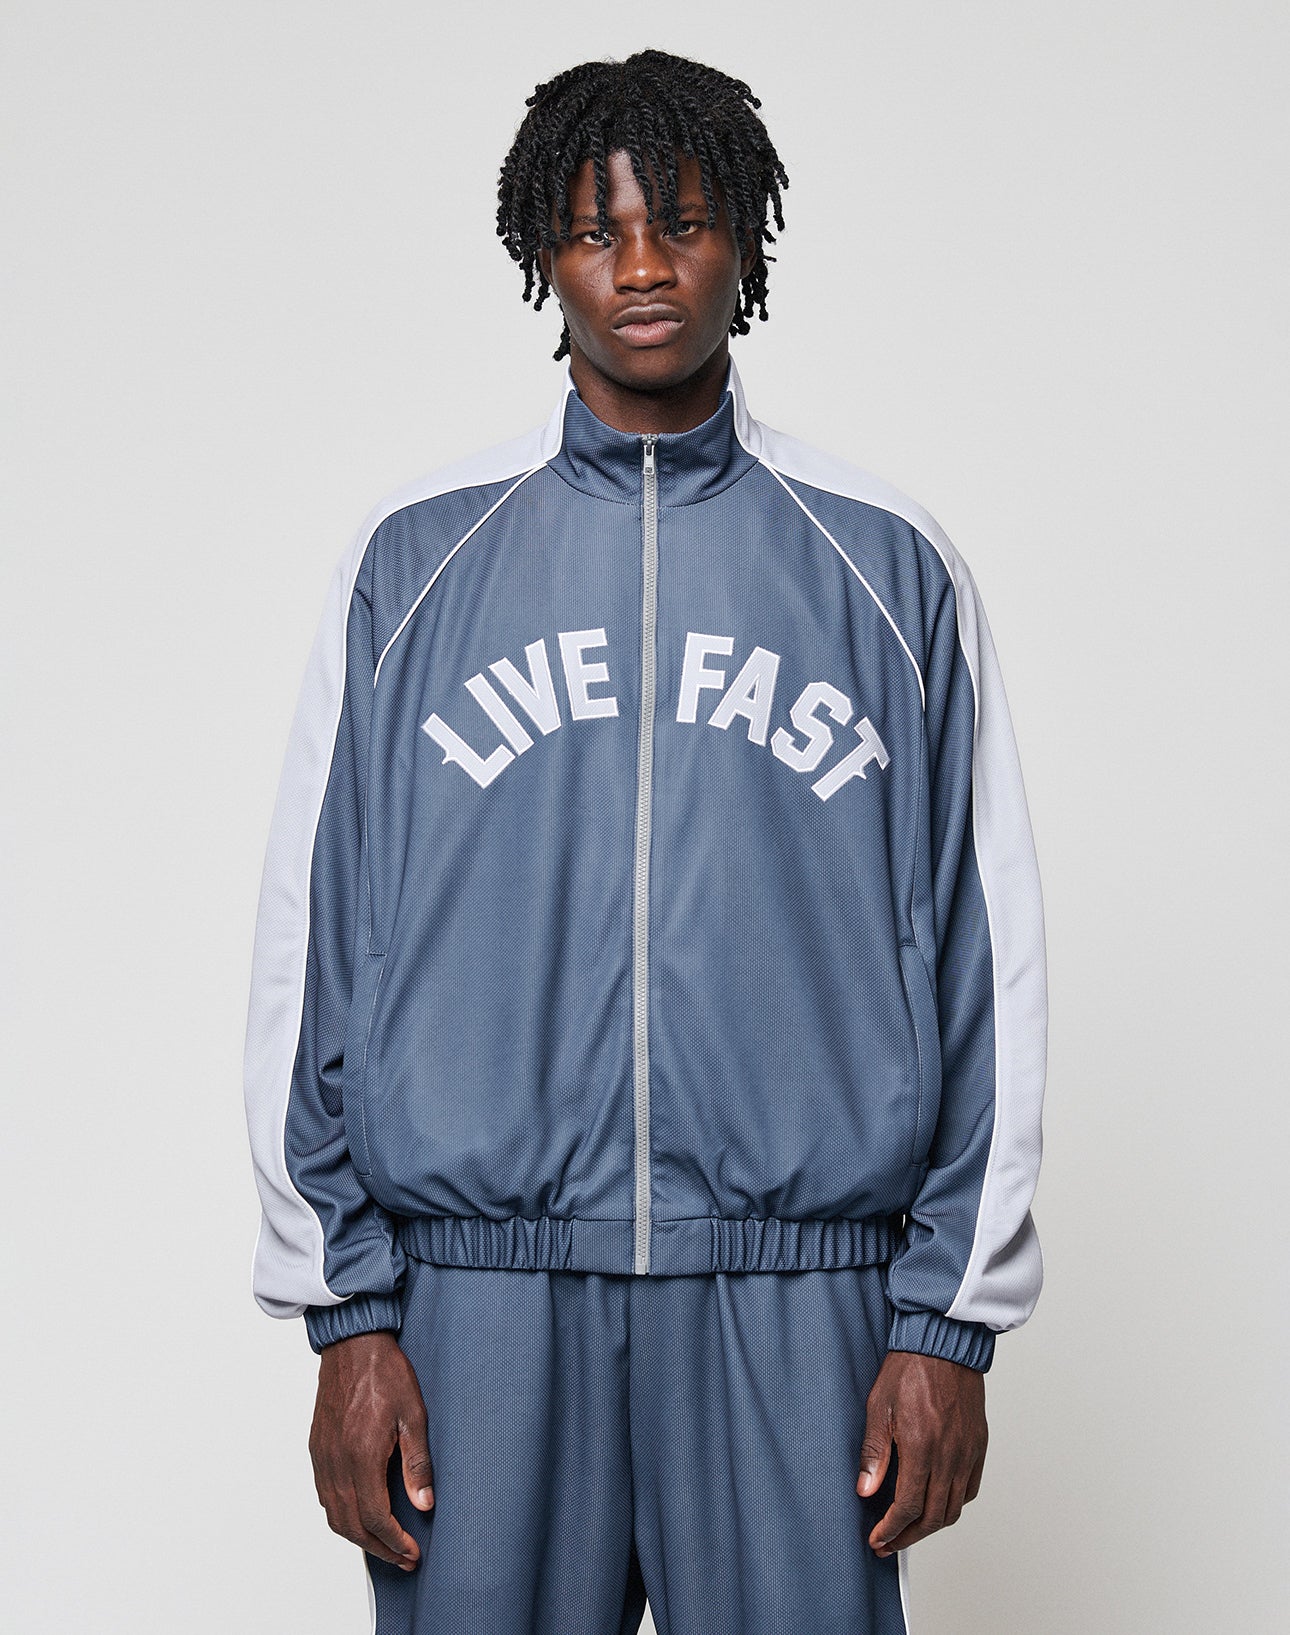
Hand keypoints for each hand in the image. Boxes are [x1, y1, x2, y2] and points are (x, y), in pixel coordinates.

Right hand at [308, 1330, 433, 1570]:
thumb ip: (417, 1462)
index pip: (375, 1517)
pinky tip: (360, 1515)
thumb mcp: (414, 1414)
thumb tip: (424, 1504)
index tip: (412, 1554)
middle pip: (351, 1525)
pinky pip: (324, 1495)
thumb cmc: (385, 1372)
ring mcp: (323, 1456)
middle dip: (378, 1549)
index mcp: (361, 1456)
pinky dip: (341, 1515)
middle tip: (402, 1559)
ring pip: (334, 1515)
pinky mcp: (317, 1448)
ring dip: (358, 1537)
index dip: (394, 1542)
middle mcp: (336, 1462)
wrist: (352, 1343)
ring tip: (384, 1544)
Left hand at [855, 1350, 986, 1555]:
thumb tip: (865, 1491)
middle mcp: (949, 1456)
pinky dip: (953, 1504)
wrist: (942, 1345)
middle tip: (888, 1543)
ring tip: (909, 1528)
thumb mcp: (878, 1407)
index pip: (908, 1507)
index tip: (877, 1539)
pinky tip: (935, 1502)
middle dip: (908, 1536)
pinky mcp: (978, 1446)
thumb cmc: (908, 1370)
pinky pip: (970, 1489)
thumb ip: (874, 1453)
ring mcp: (967, 1453)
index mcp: (922, 1448)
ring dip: (930, 1525)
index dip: (891, 1530)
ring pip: (953, 1508)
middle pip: (933, 1517)